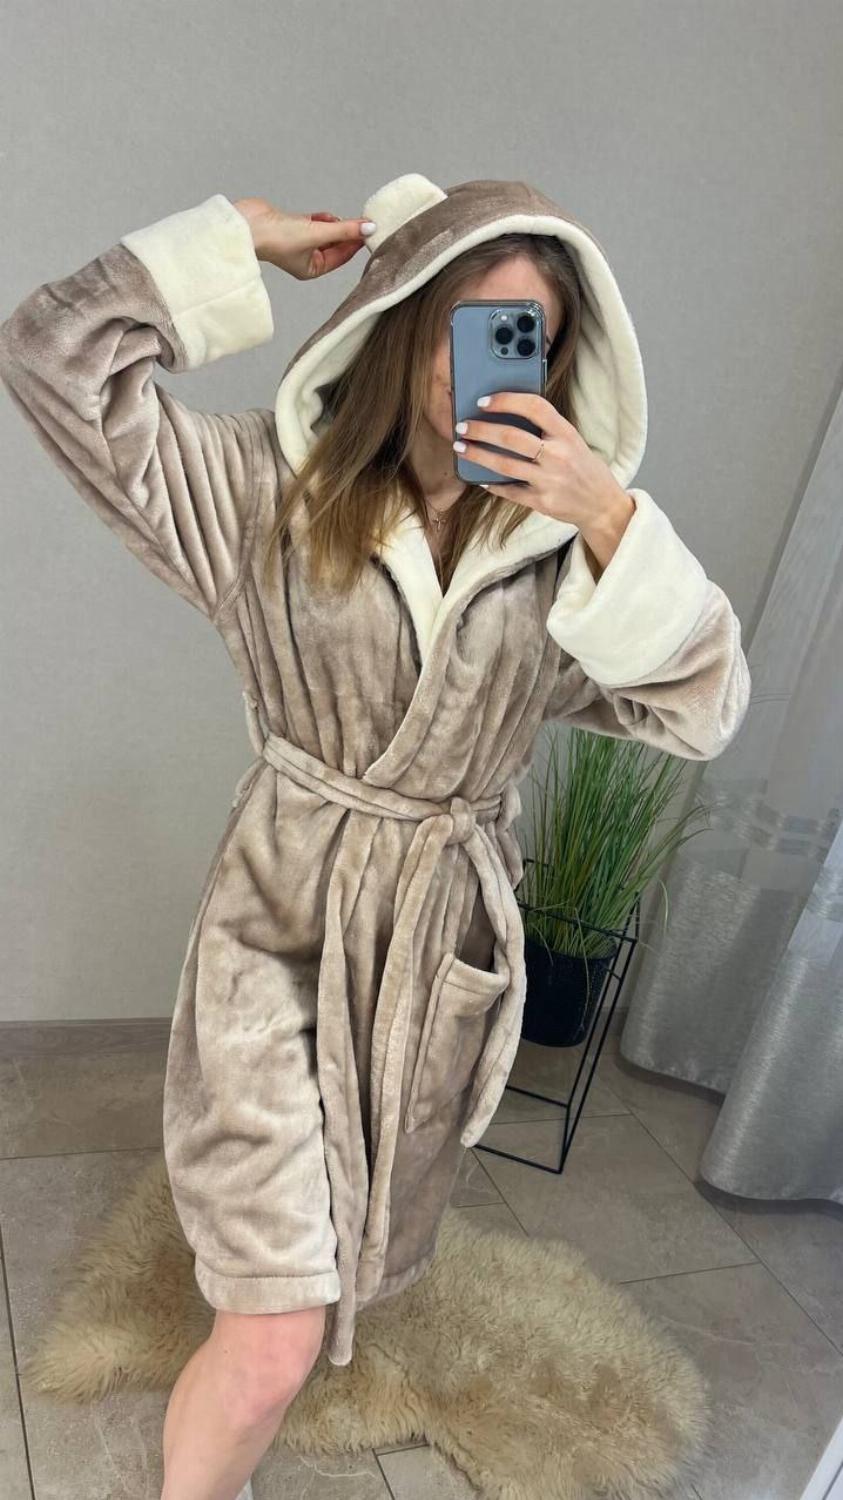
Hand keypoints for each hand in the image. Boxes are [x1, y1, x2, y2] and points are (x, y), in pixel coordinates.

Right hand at [232, 197, 374, 279]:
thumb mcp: (317, 234)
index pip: (341, 256)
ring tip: (335, 218)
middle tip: (361, 220)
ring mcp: (299, 241)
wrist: (247, 225)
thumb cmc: (276, 238)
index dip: (356, 243)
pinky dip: (322, 218)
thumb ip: (344, 230)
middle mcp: (306, 258)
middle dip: (346, 232)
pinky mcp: (293, 225)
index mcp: (312, 269)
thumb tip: (369, 227)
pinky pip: (315, 222)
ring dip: (333, 223)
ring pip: (326, 231)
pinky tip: (324, 215)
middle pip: (335, 244)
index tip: (370, 230)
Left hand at [453, 391, 631, 532]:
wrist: (602, 504)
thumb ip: (546, 429)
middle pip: (511, 437)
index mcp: (566, 433)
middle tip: (462, 426)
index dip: (506, 400)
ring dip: (477, 455)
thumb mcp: (572, 441)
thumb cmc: (583, 467)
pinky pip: (509, 491)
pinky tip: (478, 477)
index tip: (483, 401)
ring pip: (504, 464)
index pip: (534, 407)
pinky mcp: (542, 502)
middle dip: (481, 430)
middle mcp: (558, 455)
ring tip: (461, 448)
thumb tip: (506, 415)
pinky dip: (491, 484)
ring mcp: (549, 480)